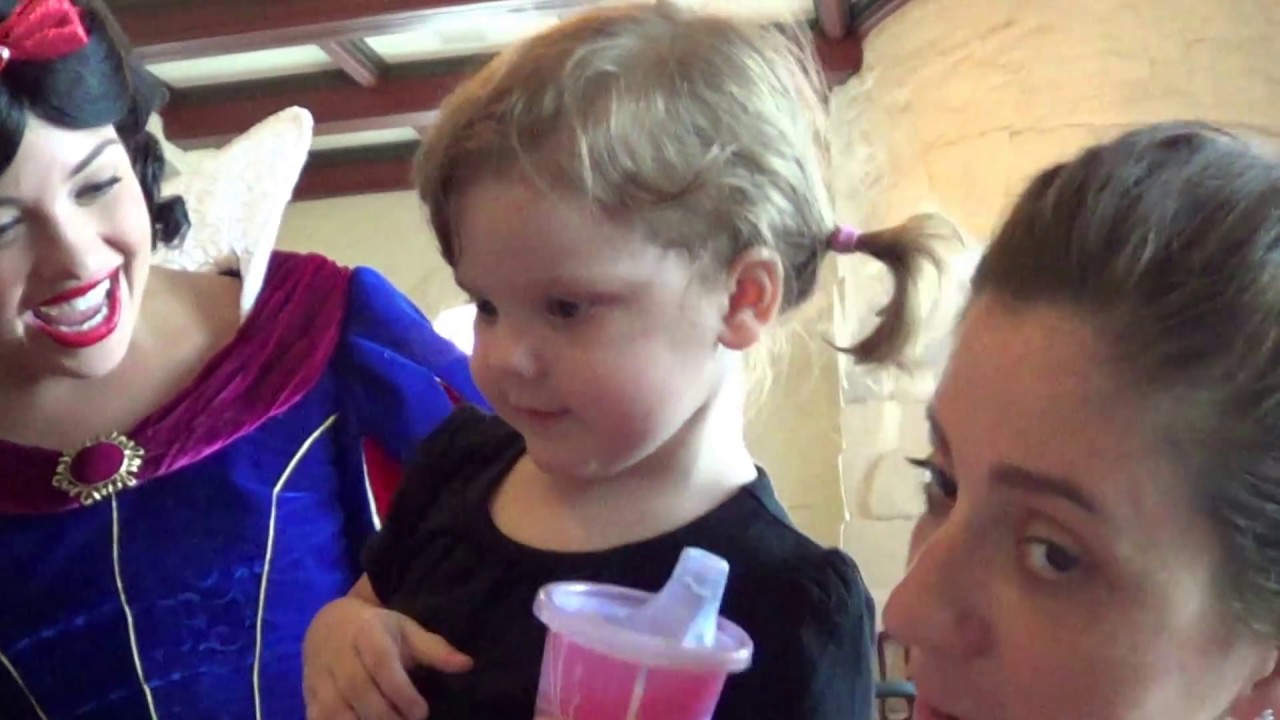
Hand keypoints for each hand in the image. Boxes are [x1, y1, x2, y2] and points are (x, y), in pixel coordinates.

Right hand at [303, 596, 472, 719]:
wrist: (328, 624)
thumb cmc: (376, 629)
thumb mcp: (406, 630)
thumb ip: (434, 649)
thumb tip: (467, 665)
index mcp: (365, 632)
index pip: (381, 663)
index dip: (401, 691)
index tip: (422, 712)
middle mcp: (337, 654)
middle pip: (358, 690)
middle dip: (385, 715)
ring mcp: (318, 676)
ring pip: (335, 709)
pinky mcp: (307, 695)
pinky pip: (317, 719)